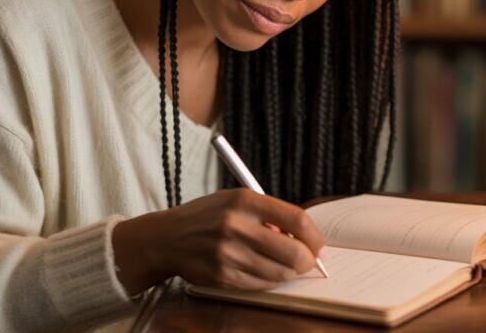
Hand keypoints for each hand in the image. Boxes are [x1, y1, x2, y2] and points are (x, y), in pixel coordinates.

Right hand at [112, 188, 324, 295]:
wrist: (167, 238)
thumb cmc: (207, 217)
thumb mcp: (235, 201)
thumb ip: (268, 214)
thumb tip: (303, 237)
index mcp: (244, 201)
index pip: (297, 219)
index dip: (314, 236)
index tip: (319, 245)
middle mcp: (236, 226)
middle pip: (294, 252)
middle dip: (307, 260)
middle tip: (306, 260)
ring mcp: (228, 253)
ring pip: (280, 273)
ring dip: (288, 272)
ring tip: (281, 264)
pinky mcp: (222, 276)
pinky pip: (261, 284)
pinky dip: (269, 281)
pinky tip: (262, 271)